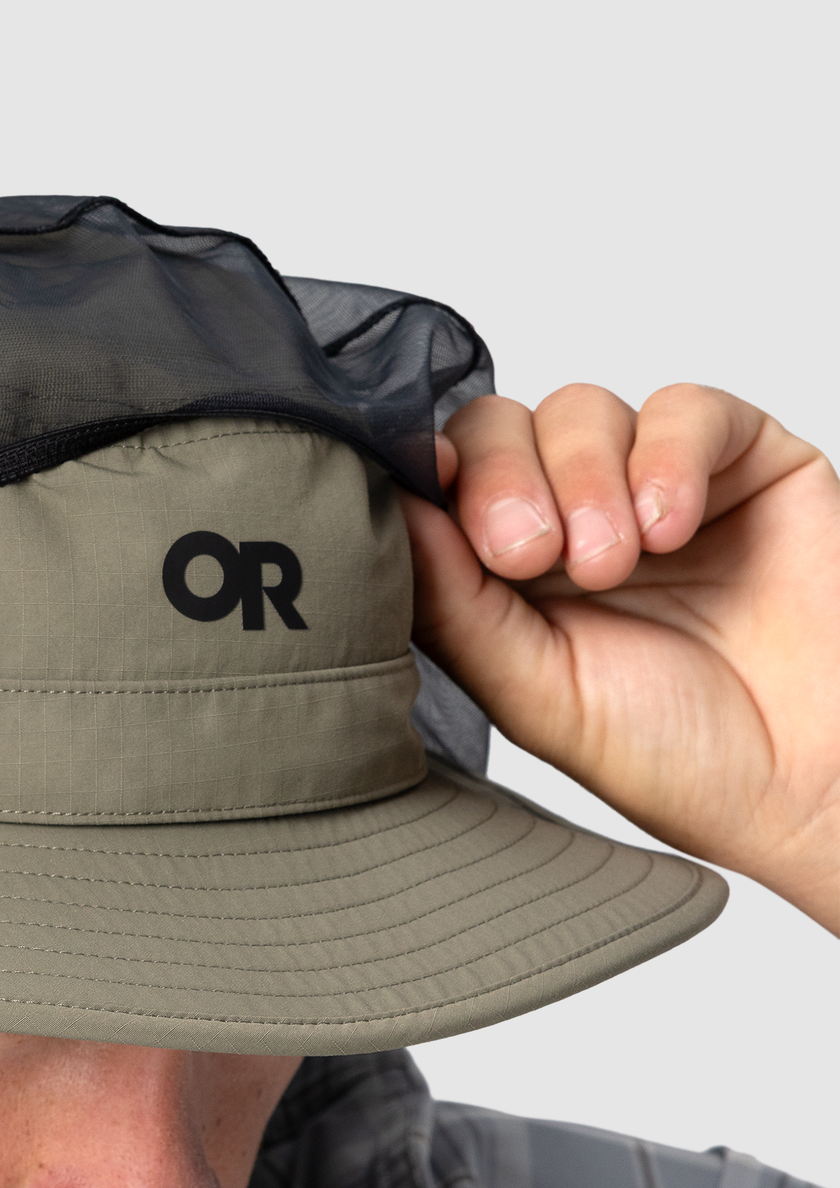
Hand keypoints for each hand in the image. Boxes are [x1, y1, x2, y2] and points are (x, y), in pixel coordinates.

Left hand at [404, 383, 839, 932]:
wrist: (804, 779)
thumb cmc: (672, 753)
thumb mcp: (530, 691)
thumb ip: (452, 604)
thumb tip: (390, 512)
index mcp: (501, 573)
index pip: (442, 480)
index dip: (433, 475)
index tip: (437, 499)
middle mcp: (568, 518)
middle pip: (498, 428)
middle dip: (503, 480)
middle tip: (531, 557)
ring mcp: (651, 484)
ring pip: (579, 409)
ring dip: (585, 478)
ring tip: (615, 565)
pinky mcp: (742, 461)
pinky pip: (685, 408)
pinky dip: (667, 456)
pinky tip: (672, 528)